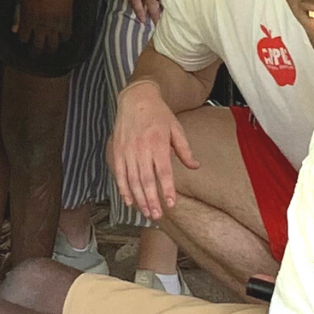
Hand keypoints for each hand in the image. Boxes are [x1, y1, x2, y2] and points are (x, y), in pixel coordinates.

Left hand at [16, 0, 76, 53]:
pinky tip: (60, 40)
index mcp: (28, 19)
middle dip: (35, 53)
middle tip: (35, 56)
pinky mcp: (67, 22)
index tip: (24, 38)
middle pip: (37, 47)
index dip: (22, 39)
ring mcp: (55, 25)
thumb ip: (17, 16)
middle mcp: (41, 26)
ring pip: (52, 46)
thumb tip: (14, 30)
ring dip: (49, 51)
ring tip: (48, 52)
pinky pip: (66, 37)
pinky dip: (63, 40)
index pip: (23, 38)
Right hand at [107, 82, 194, 219]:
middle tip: (157, 215)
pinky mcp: (118, 151)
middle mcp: (141, 149)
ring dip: (139, 199)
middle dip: (151, 200)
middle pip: (146, 180)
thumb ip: (185, 150)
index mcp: (158, 144)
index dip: (167, 189)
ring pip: (132, 180)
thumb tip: (195, 167)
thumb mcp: (176, 129)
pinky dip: (123, 189)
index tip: (171, 204)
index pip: (163, 172)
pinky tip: (129, 201)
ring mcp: (127, 151)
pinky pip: (119, 174)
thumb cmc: (158, 114)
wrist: (136, 98)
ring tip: (146, 212)